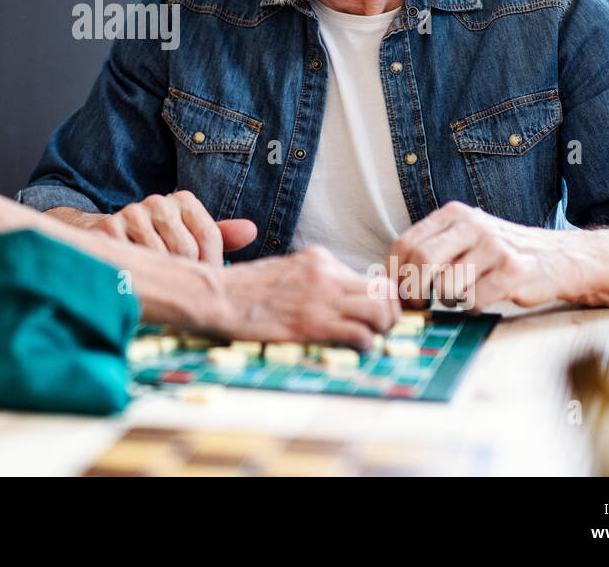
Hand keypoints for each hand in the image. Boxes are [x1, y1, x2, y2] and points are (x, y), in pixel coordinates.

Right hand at [50, 191, 256, 264]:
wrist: (107, 238)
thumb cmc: (158, 242)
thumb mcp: (189, 237)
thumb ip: (220, 235)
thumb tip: (251, 231)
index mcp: (183, 200)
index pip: (210, 237)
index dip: (212, 266)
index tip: (206, 283)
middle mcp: (158, 201)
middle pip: (187, 251)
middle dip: (185, 275)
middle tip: (179, 289)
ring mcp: (132, 213)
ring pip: (161, 259)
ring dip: (161, 278)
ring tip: (158, 283)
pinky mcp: (109, 229)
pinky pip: (135, 262)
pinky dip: (140, 275)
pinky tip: (138, 276)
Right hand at [213, 247, 401, 346]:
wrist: (217, 296)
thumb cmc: (244, 291)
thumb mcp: (285, 271)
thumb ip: (312, 280)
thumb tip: (334, 300)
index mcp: (319, 259)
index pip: (370, 278)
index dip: (378, 300)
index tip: (373, 315)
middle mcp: (326, 273)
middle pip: (386, 292)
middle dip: (390, 314)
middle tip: (378, 330)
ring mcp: (321, 297)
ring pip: (382, 312)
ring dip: (382, 330)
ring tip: (367, 340)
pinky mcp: (313, 323)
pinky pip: (361, 335)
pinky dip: (364, 346)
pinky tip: (350, 349)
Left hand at [388, 201, 575, 309]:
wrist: (558, 258)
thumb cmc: (500, 255)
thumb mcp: (464, 240)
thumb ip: (431, 252)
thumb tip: (390, 283)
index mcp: (454, 215)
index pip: (406, 243)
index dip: (394, 273)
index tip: (396, 293)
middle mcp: (473, 225)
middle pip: (421, 261)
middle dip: (412, 291)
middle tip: (417, 306)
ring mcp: (494, 246)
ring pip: (446, 285)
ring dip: (447, 301)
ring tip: (461, 297)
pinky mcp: (512, 271)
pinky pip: (474, 300)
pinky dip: (473, 308)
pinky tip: (485, 299)